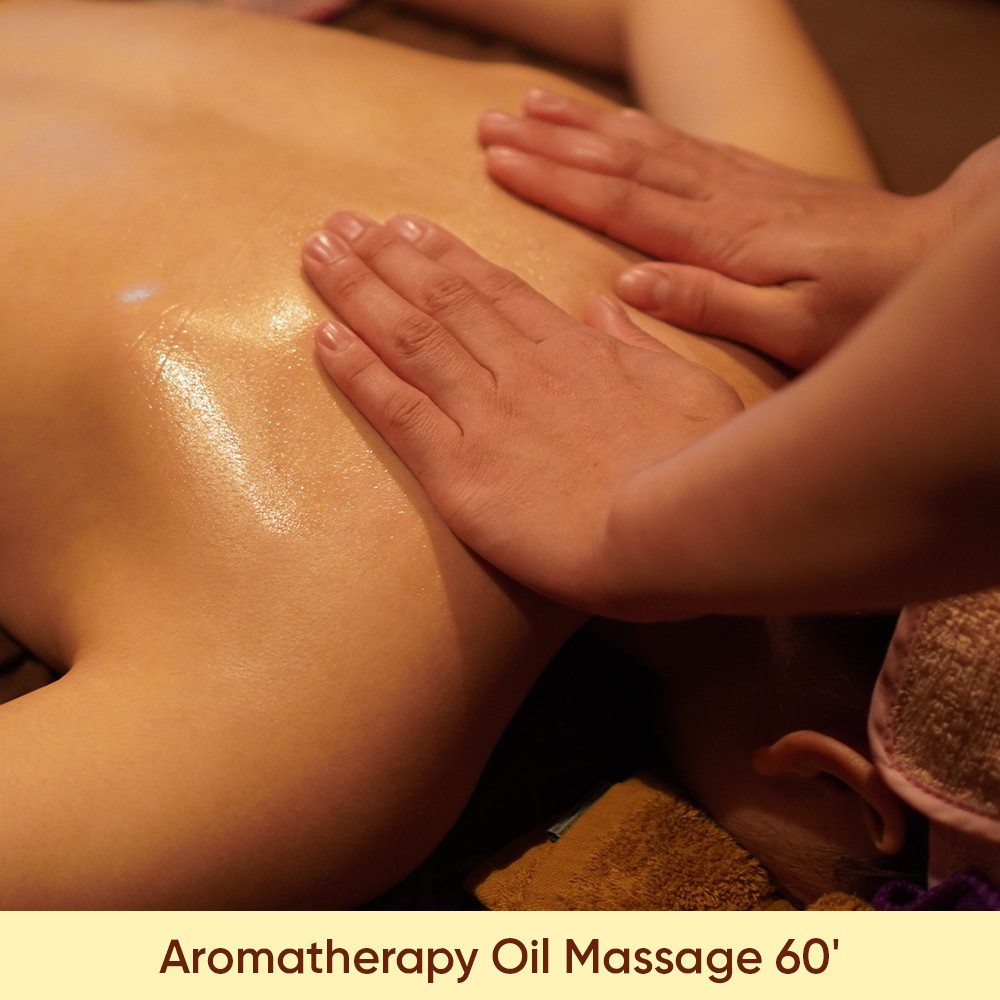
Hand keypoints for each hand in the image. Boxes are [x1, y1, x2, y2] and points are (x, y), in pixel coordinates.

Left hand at [302, 212, 742, 613]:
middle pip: (440, 299)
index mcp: (573, 349)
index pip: (495, 288)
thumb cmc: (698, 466)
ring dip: (359, 293)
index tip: (407, 226)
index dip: (443, 254)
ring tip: (318, 255)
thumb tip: (605, 307)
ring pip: (409, 338)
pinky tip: (324, 337)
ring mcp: (485, 416)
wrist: (676, 534)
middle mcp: (519, 369)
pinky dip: (357, 371)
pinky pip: (396, 409)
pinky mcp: (459, 471)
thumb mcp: (685, 385)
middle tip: (341, 224)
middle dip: (385, 257)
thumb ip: (636, 344)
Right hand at [478, 90, 949, 369]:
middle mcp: (720, 197)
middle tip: (488, 126)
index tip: (498, 161)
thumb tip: (628, 285)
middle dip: (549, 142)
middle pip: (619, 159)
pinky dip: (635, 126)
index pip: (618, 201)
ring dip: (581, 123)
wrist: (932, 255)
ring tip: (529, 105)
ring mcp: (737, 181)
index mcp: (721, 238)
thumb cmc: (865, 308)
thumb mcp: (793, 328)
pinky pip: (680, 143)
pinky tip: (614, 119)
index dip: (554, 179)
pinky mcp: (754, 179)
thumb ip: (712, 306)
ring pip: (644, 142)